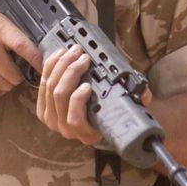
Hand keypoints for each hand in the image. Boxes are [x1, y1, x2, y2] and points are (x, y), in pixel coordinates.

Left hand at [36, 45, 151, 143]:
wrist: (92, 115)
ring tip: (73, 52)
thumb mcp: (124, 106)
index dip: (78, 101)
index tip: (88, 85)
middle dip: (70, 71)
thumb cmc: (109, 109)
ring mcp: (51, 119)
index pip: (76, 120)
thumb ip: (137, 99)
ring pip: (50, 88)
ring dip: (61, 65)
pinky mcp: (42, 108)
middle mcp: (66, 129)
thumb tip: (144, 93)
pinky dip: (50, 67)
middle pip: (60, 97)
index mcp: (87, 133)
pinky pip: (42, 84)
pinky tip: (59, 56)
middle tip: (82, 56)